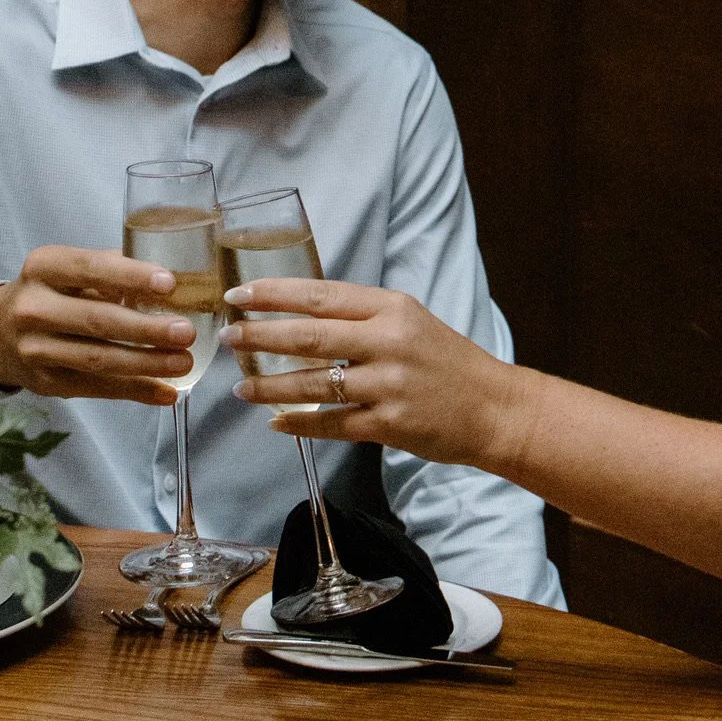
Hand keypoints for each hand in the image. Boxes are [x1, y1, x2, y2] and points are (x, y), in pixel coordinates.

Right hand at [0, 245, 195, 401]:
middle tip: (185, 332)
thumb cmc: (52, 292)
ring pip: (98, 359)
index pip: (89, 268)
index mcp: (43, 267)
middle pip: (96, 320)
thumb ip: (110, 270)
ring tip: (183, 362)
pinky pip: (96, 388)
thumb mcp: (69, 270)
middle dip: (146, 328)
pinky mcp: (46, 383)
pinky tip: (166, 391)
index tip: (169, 283)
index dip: (130, 276)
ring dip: (146, 364)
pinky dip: (135, 390)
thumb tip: (172, 282)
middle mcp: (33, 307)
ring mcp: (35, 349)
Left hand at [222, 278, 522, 467]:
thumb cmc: (447, 360)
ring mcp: (389, 385)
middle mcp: (389, 342)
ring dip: (271, 387)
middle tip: (227, 338)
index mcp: (392, 307)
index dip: (275, 295)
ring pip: (315, 384)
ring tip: (240, 388)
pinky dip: (300, 423)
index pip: (321, 295)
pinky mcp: (391, 425)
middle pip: (310, 336)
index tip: (239, 296)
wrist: (493, 407)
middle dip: (261, 337)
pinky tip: (276, 423)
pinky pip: (333, 424)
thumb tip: (300, 312)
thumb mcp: (409, 320)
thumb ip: (361, 315)